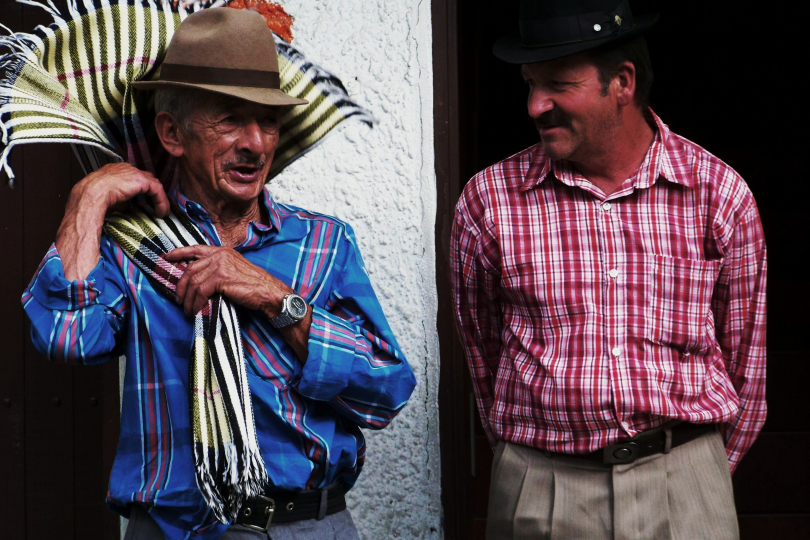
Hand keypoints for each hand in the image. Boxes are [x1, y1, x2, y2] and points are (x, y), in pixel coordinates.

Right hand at [56, 163, 169, 279]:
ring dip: (159, 199)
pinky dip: (161, 201)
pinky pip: (157, 189)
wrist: (90, 194)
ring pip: (153, 184)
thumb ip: (120, 201)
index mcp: (115, 170)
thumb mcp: (108, 199)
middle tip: (156, 206)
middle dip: (152, 193)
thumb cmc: (93, 198)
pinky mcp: (141, 180)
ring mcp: (134, 172)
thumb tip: (127, 209)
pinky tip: (162, 212)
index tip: (145, 202)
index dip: (142, 190)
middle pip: (146, 179)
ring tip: (161, 212)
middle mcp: (125, 168)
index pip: (133, 178)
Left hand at [166, 245, 311, 360]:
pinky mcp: (222, 278)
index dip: (180, 252)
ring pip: (193, 281)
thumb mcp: (235, 270)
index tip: (167, 257)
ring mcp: (221, 265)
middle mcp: (220, 255)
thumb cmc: (254, 286)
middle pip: (190, 269)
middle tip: (180, 300)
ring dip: (187, 298)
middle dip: (181, 286)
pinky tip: (196, 310)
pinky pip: (200, 291)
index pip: (196, 249)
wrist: (269, 292)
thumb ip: (218, 269)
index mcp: (223, 251)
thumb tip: (198, 279)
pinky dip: (195, 303)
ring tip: (187, 309)